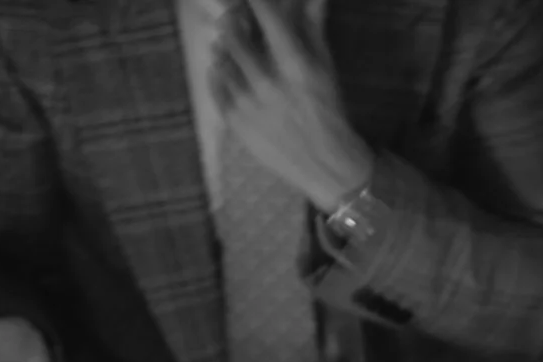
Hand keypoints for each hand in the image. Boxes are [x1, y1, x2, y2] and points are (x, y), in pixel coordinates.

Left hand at [211, 0, 375, 211]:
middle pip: (233, 32)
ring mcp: (247, 102)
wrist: (325, 164)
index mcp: (295, 65)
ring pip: (221, 57)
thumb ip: (312, 28)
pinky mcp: (235, 121)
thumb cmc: (328, 112)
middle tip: (236, 18)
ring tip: (232, 46)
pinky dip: (218, 71)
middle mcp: (268, 81)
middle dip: (233, 19)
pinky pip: (214, 83)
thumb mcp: (324, 69)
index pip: (266, 16)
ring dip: (224, 45)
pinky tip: (226, 70)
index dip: (254, 1)